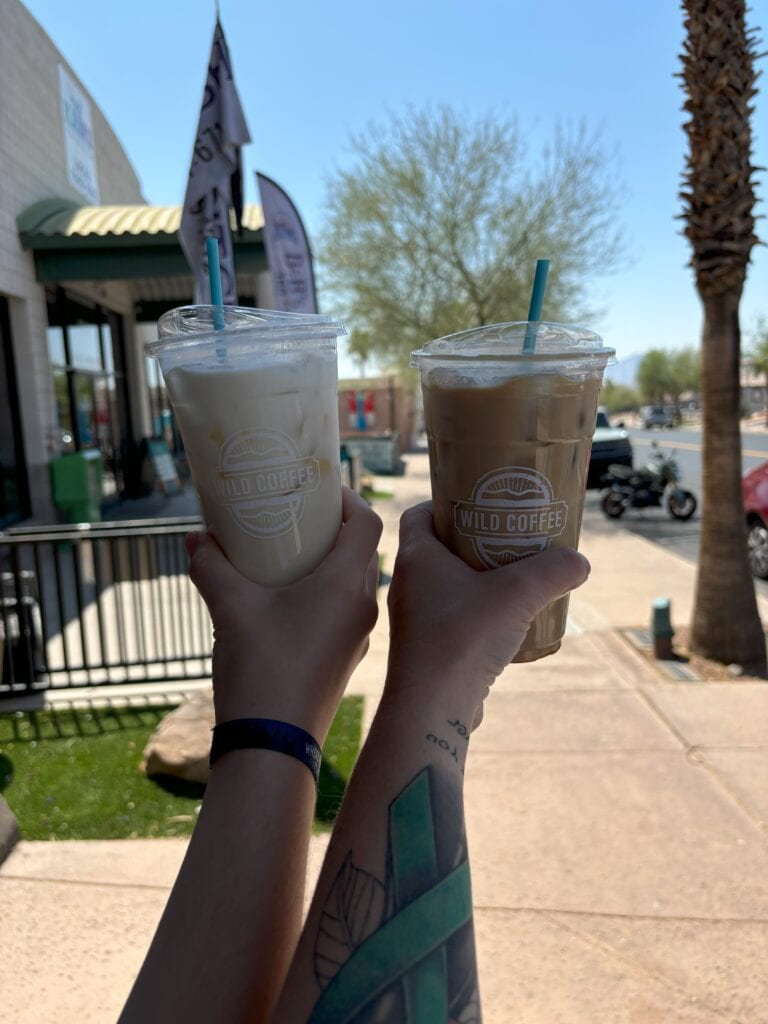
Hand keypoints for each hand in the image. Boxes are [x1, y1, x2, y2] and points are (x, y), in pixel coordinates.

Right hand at [186, 488, 382, 741]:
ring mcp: (358, 637)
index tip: (316, 489)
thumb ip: (212, 566)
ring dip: (327, 565)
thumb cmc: (260, 669)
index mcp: (346, 584)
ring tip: (287, 556)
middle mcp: (363, 606)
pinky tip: (285, 602)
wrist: (273, 746)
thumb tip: (197, 538)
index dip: (346, 498)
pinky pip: (342, 612)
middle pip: (360, 551)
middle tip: (295, 517)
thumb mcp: (229, 608)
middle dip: (331, 530)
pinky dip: (322, 596)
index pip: (366, 522)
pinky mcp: (346, 659)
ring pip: (352, 584)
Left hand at [385, 502, 589, 717]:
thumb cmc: (462, 639)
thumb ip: (553, 571)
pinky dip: (477, 616)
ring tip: (514, 581)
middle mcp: (408, 586)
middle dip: (473, 542)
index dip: (446, 504)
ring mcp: (415, 621)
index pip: (420, 514)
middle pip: (438, 550)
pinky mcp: (427, 651)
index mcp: (416, 558)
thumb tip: (579, 563)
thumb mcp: (519, 594)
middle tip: (509, 539)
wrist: (432, 707)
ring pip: (446, 588)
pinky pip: (452, 621)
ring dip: (477, 582)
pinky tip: (508, 625)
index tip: (479, 504)